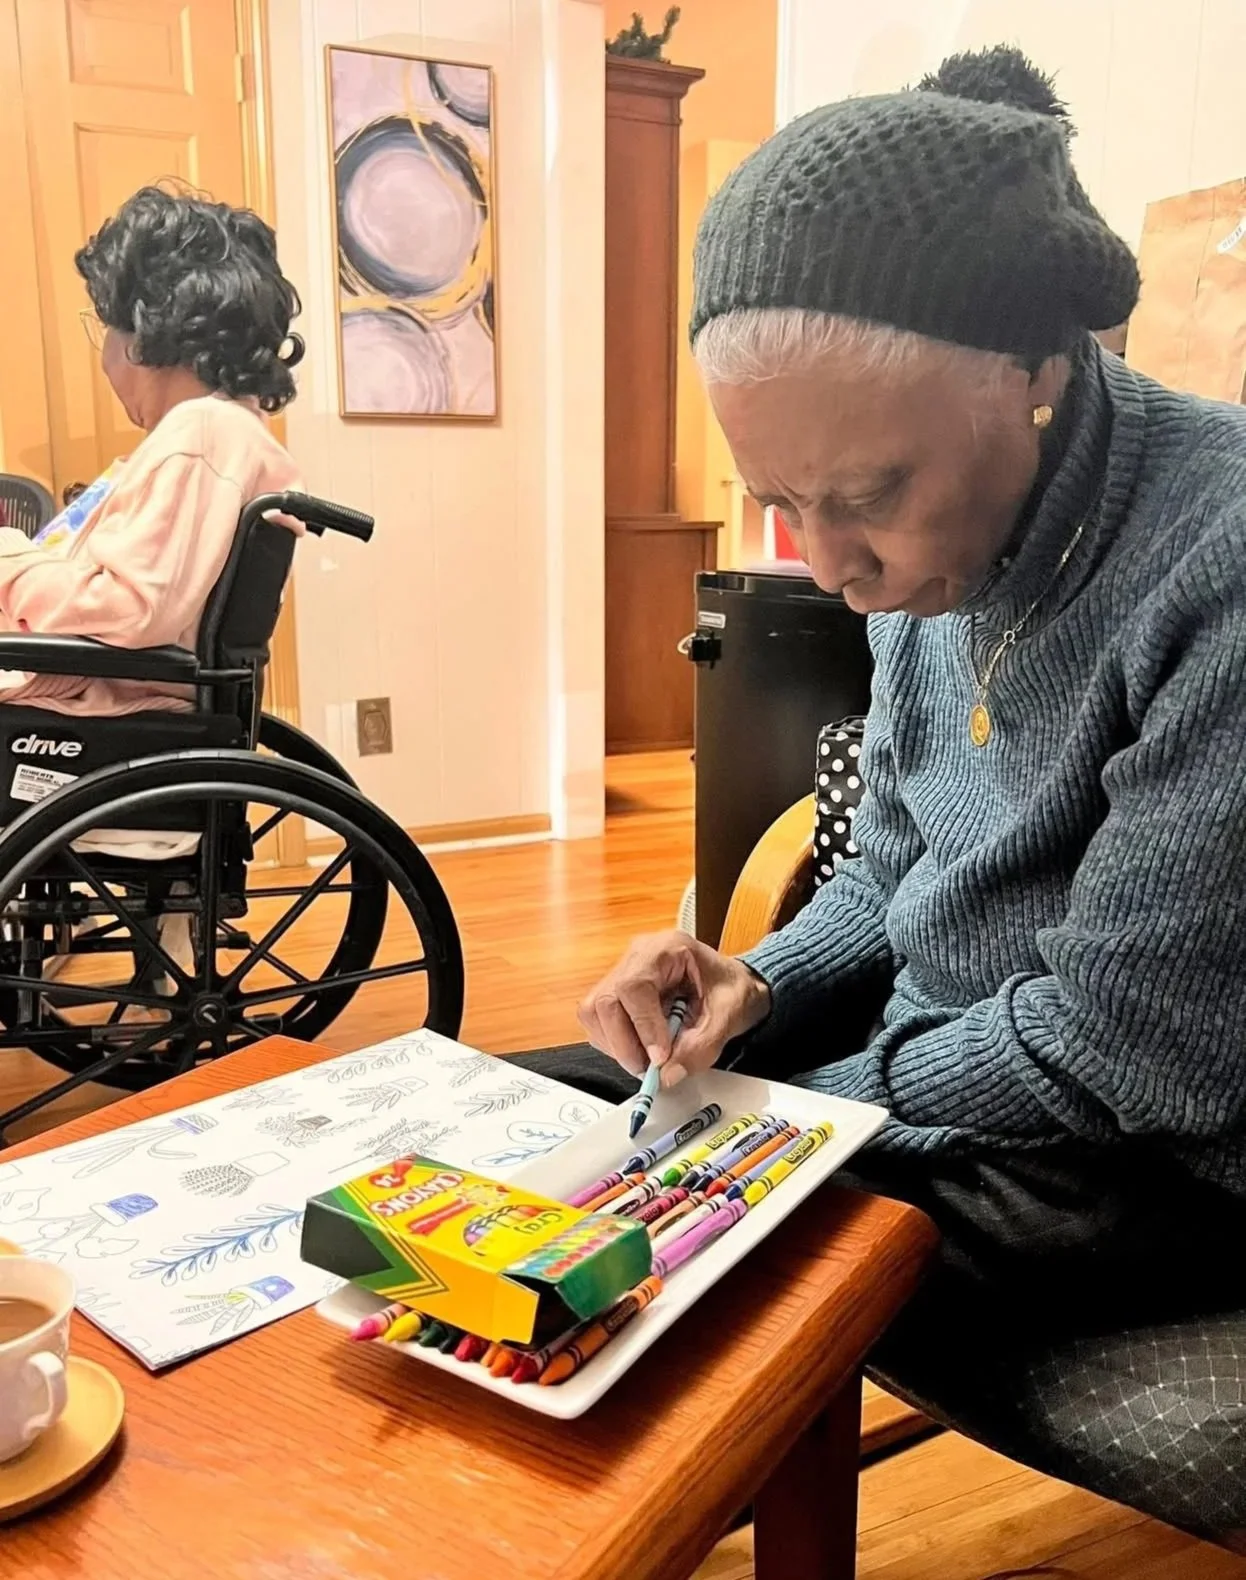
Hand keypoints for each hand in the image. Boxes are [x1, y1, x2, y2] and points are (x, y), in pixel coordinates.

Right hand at [578, 931, 770, 1085]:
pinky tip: (642, 1049)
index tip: (659, 1057)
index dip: (643, 1026)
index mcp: (667, 948)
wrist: (732, 984)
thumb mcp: (728, 1017)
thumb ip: (700, 1047)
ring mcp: (623, 973)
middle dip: (624, 1043)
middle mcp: (638, 956)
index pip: (634, 987)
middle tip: (650, 1069)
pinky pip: (600, 1022)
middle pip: (605, 1001)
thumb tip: (667, 1074)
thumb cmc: (731, 988)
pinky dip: (617, 1044)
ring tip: (648, 1060)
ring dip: (617, 1046)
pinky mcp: (617, 994)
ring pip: (595, 1012)